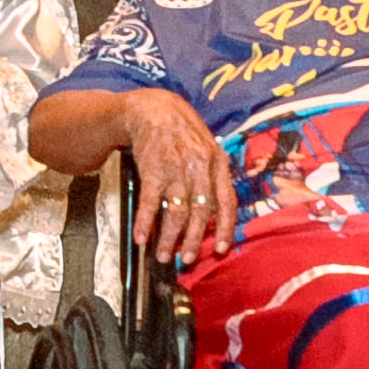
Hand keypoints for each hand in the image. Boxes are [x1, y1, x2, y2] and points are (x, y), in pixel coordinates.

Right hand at [115, 88, 236, 264]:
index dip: (224, 228)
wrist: (154, 109)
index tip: (220, 250)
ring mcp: (175, 168)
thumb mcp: (207, 147)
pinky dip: (145, 222)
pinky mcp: (153, 168)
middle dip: (193, 240)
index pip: (227, 201)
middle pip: (201, 211)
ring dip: (169, 237)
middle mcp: (199, 166)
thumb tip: (217, 212)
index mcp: (218, 163)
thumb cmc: (183, 132)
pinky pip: (150, 201)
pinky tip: (141, 237)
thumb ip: (213, 176)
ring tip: (163, 255)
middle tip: (186, 260)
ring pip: (176, 211)